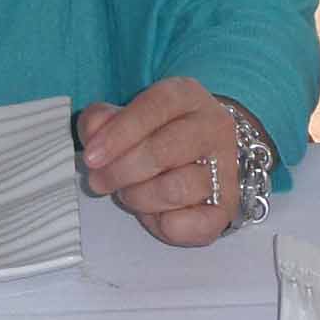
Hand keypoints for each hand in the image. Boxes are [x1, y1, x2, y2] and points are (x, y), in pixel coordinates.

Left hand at [77, 77, 241, 246]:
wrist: (200, 161)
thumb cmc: (154, 136)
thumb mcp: (123, 118)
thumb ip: (100, 121)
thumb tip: (94, 133)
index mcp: (187, 96)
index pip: (155, 107)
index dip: (119, 133)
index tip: (91, 157)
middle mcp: (214, 127)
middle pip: (163, 151)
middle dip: (121, 171)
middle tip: (99, 181)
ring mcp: (226, 167)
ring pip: (175, 189)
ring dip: (140, 197)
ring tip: (130, 193)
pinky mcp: (228, 207)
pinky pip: (192, 223)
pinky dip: (164, 223)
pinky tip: (156, 212)